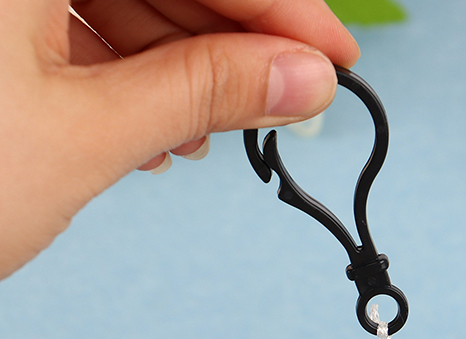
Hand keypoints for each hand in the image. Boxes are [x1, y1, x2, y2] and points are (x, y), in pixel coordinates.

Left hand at [0, 0, 358, 277]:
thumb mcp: (85, 135)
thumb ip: (204, 91)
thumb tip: (302, 79)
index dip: (276, 6)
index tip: (332, 55)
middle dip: (230, 39)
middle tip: (285, 98)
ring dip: (179, 61)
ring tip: (212, 129)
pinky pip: (69, 23)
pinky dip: (123, 71)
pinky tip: (153, 124)